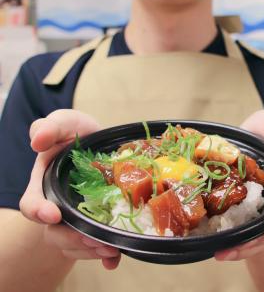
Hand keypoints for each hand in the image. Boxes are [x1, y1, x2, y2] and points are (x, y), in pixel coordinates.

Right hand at [19, 109, 120, 269]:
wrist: (102, 143)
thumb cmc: (78, 132)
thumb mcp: (65, 123)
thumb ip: (49, 126)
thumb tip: (38, 141)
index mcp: (44, 183)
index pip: (31, 204)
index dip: (38, 212)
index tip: (52, 215)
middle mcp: (57, 204)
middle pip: (55, 233)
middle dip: (72, 238)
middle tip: (93, 238)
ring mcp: (77, 216)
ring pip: (75, 243)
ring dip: (90, 249)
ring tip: (110, 248)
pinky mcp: (96, 222)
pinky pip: (96, 247)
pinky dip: (105, 256)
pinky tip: (114, 258)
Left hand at [215, 109, 263, 261]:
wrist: (255, 130)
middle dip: (253, 242)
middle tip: (230, 251)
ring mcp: (259, 204)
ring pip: (253, 232)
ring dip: (238, 245)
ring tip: (220, 253)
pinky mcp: (241, 203)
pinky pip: (237, 222)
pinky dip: (227, 233)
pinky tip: (212, 241)